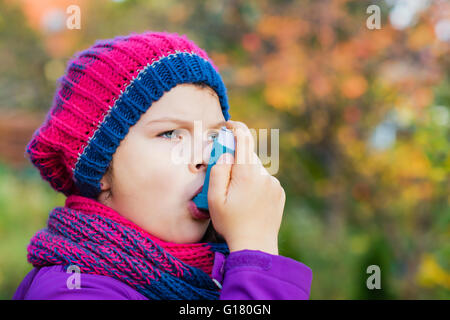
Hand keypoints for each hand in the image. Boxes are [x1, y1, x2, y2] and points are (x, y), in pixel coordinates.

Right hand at [207, 120, 284, 254]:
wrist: (256, 246)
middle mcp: (264, 174)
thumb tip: (227, 152)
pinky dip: (255, 182)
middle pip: (248, 154)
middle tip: (225, 173)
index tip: (229, 125)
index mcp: (247, 173)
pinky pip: (264, 179)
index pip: (244, 139)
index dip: (236, 127)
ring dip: (245, 173)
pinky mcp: (279, 192)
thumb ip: (218, 171)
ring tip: (237, 196)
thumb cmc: (231, 223)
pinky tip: (249, 200)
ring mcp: (274, 183)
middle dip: (236, 157)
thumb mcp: (215, 199)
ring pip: (256, 168)